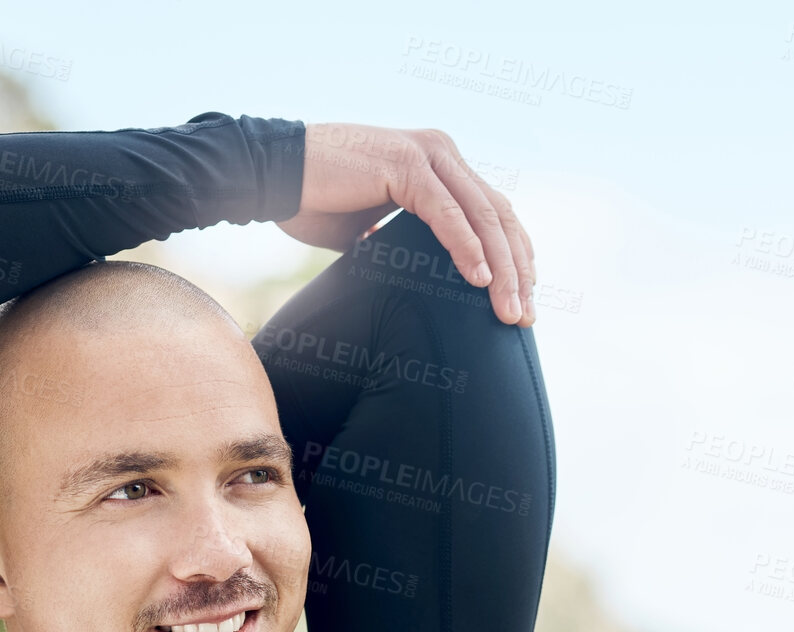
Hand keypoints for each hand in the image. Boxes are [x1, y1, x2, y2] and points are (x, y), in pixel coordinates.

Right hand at [277, 123, 535, 325]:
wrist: (269, 175)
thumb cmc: (311, 200)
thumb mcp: (371, 227)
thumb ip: (404, 242)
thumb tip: (421, 280)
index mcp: (438, 163)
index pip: (492, 213)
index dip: (513, 258)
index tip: (521, 300)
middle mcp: (441, 152)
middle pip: (498, 216)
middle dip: (518, 270)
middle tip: (524, 317)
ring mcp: (427, 154)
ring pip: (482, 216)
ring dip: (502, 268)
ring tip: (509, 310)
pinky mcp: (406, 165)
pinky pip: (447, 213)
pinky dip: (466, 248)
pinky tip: (480, 280)